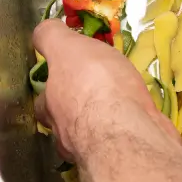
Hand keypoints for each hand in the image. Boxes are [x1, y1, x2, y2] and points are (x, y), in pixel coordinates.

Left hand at [32, 19, 179, 166]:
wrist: (128, 130)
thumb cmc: (95, 84)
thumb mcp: (67, 48)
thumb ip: (51, 37)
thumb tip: (42, 30)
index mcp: (50, 106)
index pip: (43, 97)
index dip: (53, 84)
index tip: (66, 74)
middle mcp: (66, 132)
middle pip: (65, 119)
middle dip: (74, 107)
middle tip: (94, 88)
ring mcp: (95, 148)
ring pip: (93, 131)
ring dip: (102, 119)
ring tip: (121, 100)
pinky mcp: (125, 151)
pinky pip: (123, 136)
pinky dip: (127, 126)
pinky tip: (139, 117)